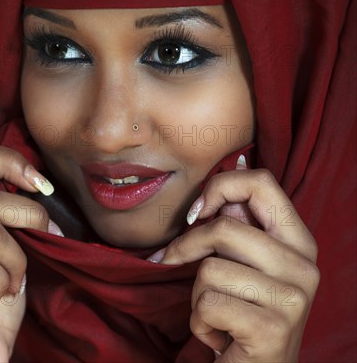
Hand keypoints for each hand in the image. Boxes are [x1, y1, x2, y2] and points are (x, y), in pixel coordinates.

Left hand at [149, 159, 318, 361]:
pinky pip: (207, 305)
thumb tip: (235, 158)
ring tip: (218, 311)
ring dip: (197, 295)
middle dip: (188, 249)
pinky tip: (220, 334)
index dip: (219, 187)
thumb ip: (238, 220)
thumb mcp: (244, 261)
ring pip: (210, 270)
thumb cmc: (243, 310)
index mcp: (298, 240)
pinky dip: (199, 322)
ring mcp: (293, 298)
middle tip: (188, 270)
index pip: (262, 183)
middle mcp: (304, 265)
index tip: (197, 214)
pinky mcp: (272, 329)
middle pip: (223, 229)